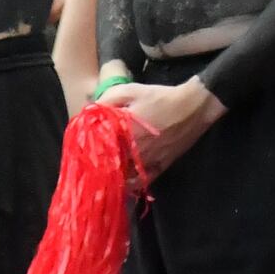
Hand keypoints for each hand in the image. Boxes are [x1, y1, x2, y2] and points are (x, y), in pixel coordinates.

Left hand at [98, 74, 224, 177]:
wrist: (194, 106)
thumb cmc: (161, 97)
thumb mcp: (131, 90)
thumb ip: (107, 100)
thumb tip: (89, 111)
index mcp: (123, 133)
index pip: (97, 148)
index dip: (87, 149)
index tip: (80, 150)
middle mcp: (134, 151)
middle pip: (109, 165)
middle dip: (98, 164)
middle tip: (89, 164)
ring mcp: (148, 161)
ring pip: (124, 176)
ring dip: (113, 175)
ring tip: (104, 174)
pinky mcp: (161, 166)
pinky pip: (143, 181)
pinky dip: (132, 183)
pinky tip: (125, 181)